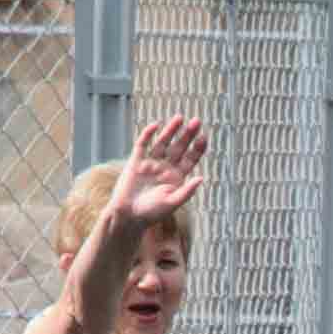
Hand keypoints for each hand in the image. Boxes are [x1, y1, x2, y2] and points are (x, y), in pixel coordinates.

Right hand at [109, 115, 207, 231]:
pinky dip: (148, 134)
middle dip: (188, 135)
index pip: (190, 159)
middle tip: (196, 122)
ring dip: (171, 130)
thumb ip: (187, 191)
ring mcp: (151, 163)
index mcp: (177, 177)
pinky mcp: (136, 161)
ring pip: (163, 142)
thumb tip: (201, 178)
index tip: (204, 137)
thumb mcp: (173, 203)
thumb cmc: (152, 213)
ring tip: (180, 118)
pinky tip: (156, 125)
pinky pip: (143, 144)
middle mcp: (165, 167)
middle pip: (179, 147)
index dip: (197, 148)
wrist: (128, 215)